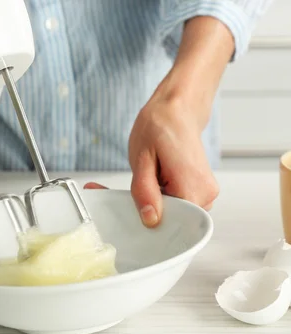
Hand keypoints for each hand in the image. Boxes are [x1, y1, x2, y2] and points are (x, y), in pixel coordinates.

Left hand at [85, 15, 232, 227]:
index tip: (129, 205)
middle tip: (129, 186)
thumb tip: (150, 219)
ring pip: (172, 212)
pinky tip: (153, 178)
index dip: (147, 218)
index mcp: (193, 189)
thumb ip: (145, 191)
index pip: (171, 222)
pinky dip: (159, 195)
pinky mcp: (199, 191)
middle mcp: (206, 195)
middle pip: (171, 219)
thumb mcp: (142, 158)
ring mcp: (205, 194)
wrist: (178, 109)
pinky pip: (176, 202)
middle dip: (146, 207)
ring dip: (152, 200)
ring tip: (146, 174)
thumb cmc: (161, 126)